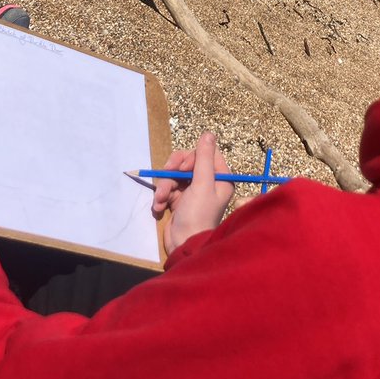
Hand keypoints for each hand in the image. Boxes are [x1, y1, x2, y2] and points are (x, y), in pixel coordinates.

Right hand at [152, 131, 233, 254]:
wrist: (183, 245)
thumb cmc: (198, 215)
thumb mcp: (202, 184)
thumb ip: (204, 158)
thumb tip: (208, 133)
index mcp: (220, 178)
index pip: (206, 153)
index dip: (191, 157)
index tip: (183, 168)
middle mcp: (209, 183)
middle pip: (188, 162)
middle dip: (174, 171)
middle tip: (166, 176)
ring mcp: (193, 192)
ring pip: (175, 175)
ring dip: (165, 186)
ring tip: (160, 199)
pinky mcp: (180, 200)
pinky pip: (169, 188)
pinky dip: (162, 196)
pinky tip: (158, 207)